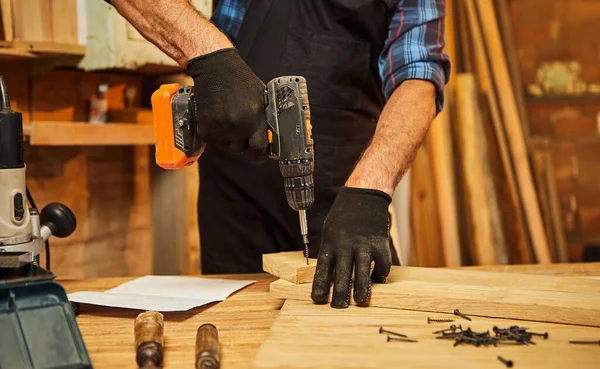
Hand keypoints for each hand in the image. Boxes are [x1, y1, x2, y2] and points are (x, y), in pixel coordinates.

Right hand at [187, 48, 267, 161]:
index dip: (259, 155)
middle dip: (241, 141)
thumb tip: (271, 137)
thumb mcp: (261, 98)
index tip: (258, 156)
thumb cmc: (241, 81)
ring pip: (225, 145)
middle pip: (240, 148)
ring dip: (227, 137)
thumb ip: (264, 118)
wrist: (215, 69)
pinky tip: (216, 117)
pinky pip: (212, 140)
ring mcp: (219, 129)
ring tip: (226, 118)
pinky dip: (214, 132)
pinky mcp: (204, 129)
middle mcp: (237, 127)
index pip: (259, 149)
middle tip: (239, 126)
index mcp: (253, 119)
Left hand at [311, 187, 391, 307]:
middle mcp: (346, 245)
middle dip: (340, 294)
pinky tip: (377, 280)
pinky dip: (380, 275)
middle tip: (339, 307)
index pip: (322, 269)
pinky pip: (381, 265)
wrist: (363, 196)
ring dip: (361, 289)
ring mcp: (364, 245)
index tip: (317, 300)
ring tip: (360, 301)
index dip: (320, 286)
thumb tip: (329, 277)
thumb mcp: (330, 231)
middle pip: (342, 275)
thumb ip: (331, 252)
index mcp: (330, 243)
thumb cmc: (344, 217)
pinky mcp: (380, 244)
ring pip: (362, 272)